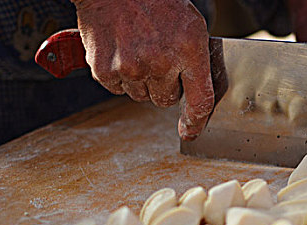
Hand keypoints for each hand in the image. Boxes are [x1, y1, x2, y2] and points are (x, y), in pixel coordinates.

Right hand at [72, 0, 213, 139]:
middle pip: (166, 100)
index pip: (200, 101)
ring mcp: (131, 68)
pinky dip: (120, 76)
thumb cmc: (156, 1)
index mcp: (188, 51)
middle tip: (158, 60)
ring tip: (139, 51)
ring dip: (142, 81)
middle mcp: (161, 63)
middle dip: (165, 86)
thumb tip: (197, 93)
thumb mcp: (191, 25)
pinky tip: (122, 52)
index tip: (191, 131)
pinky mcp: (106, 70)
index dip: (196, 122)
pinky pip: (118, 89)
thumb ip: (196, 60)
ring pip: (142, 96)